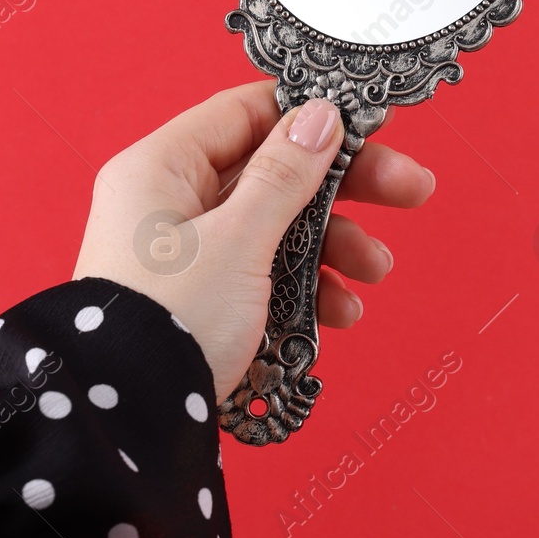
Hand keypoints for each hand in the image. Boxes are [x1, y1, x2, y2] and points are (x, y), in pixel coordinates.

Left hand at [74, 80, 436, 401]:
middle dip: (345, 188)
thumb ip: (286, 175)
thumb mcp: (239, 238)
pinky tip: (339, 313)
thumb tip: (320, 115)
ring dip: (333, 246)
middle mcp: (170, 204)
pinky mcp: (203, 301)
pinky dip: (306, 289)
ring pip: (276, 228)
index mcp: (162, 168)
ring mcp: (186, 255)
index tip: (369, 121)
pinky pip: (264, 276)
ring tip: (375, 271)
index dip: (310, 115)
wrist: (128, 424)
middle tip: (410, 189)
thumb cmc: (171, 321)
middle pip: (273, 173)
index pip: (245, 113)